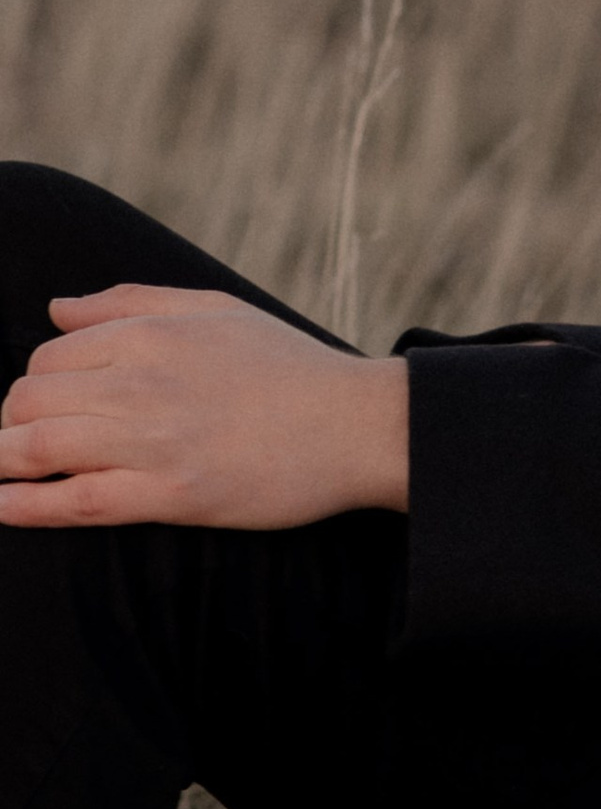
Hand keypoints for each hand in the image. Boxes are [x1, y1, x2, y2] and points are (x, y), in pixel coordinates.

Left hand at [0, 287, 410, 530]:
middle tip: (23, 443)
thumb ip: (131, 302)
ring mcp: (153, 441)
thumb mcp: (214, 309)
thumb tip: (56, 310)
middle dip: (11, 423)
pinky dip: (25, 506)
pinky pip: (74, 502)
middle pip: (28, 401)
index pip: (48, 356)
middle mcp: (141, 382)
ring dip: (1, 462)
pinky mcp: (170, 495)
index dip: (36, 383)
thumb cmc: (289, 366)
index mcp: (151, 333)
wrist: (356, 425)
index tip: (47, 406)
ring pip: (36, 447)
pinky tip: (1, 506)